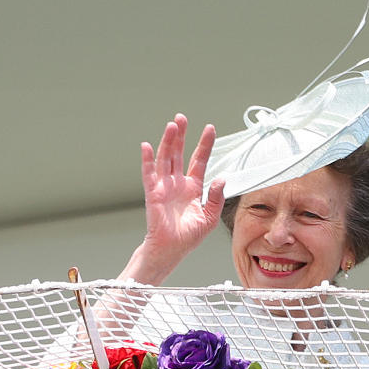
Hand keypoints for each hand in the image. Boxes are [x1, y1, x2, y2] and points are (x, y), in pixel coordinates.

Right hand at [139, 114, 225, 262]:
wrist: (172, 251)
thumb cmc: (188, 237)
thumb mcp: (209, 217)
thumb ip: (215, 198)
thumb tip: (221, 178)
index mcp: (193, 188)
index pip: (199, 161)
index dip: (204, 145)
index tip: (210, 128)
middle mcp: (178, 183)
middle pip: (179, 154)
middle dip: (181, 136)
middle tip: (182, 117)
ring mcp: (164, 187)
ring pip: (166, 159)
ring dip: (168, 142)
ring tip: (172, 126)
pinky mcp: (152, 194)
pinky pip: (149, 174)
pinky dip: (147, 160)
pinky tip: (147, 147)